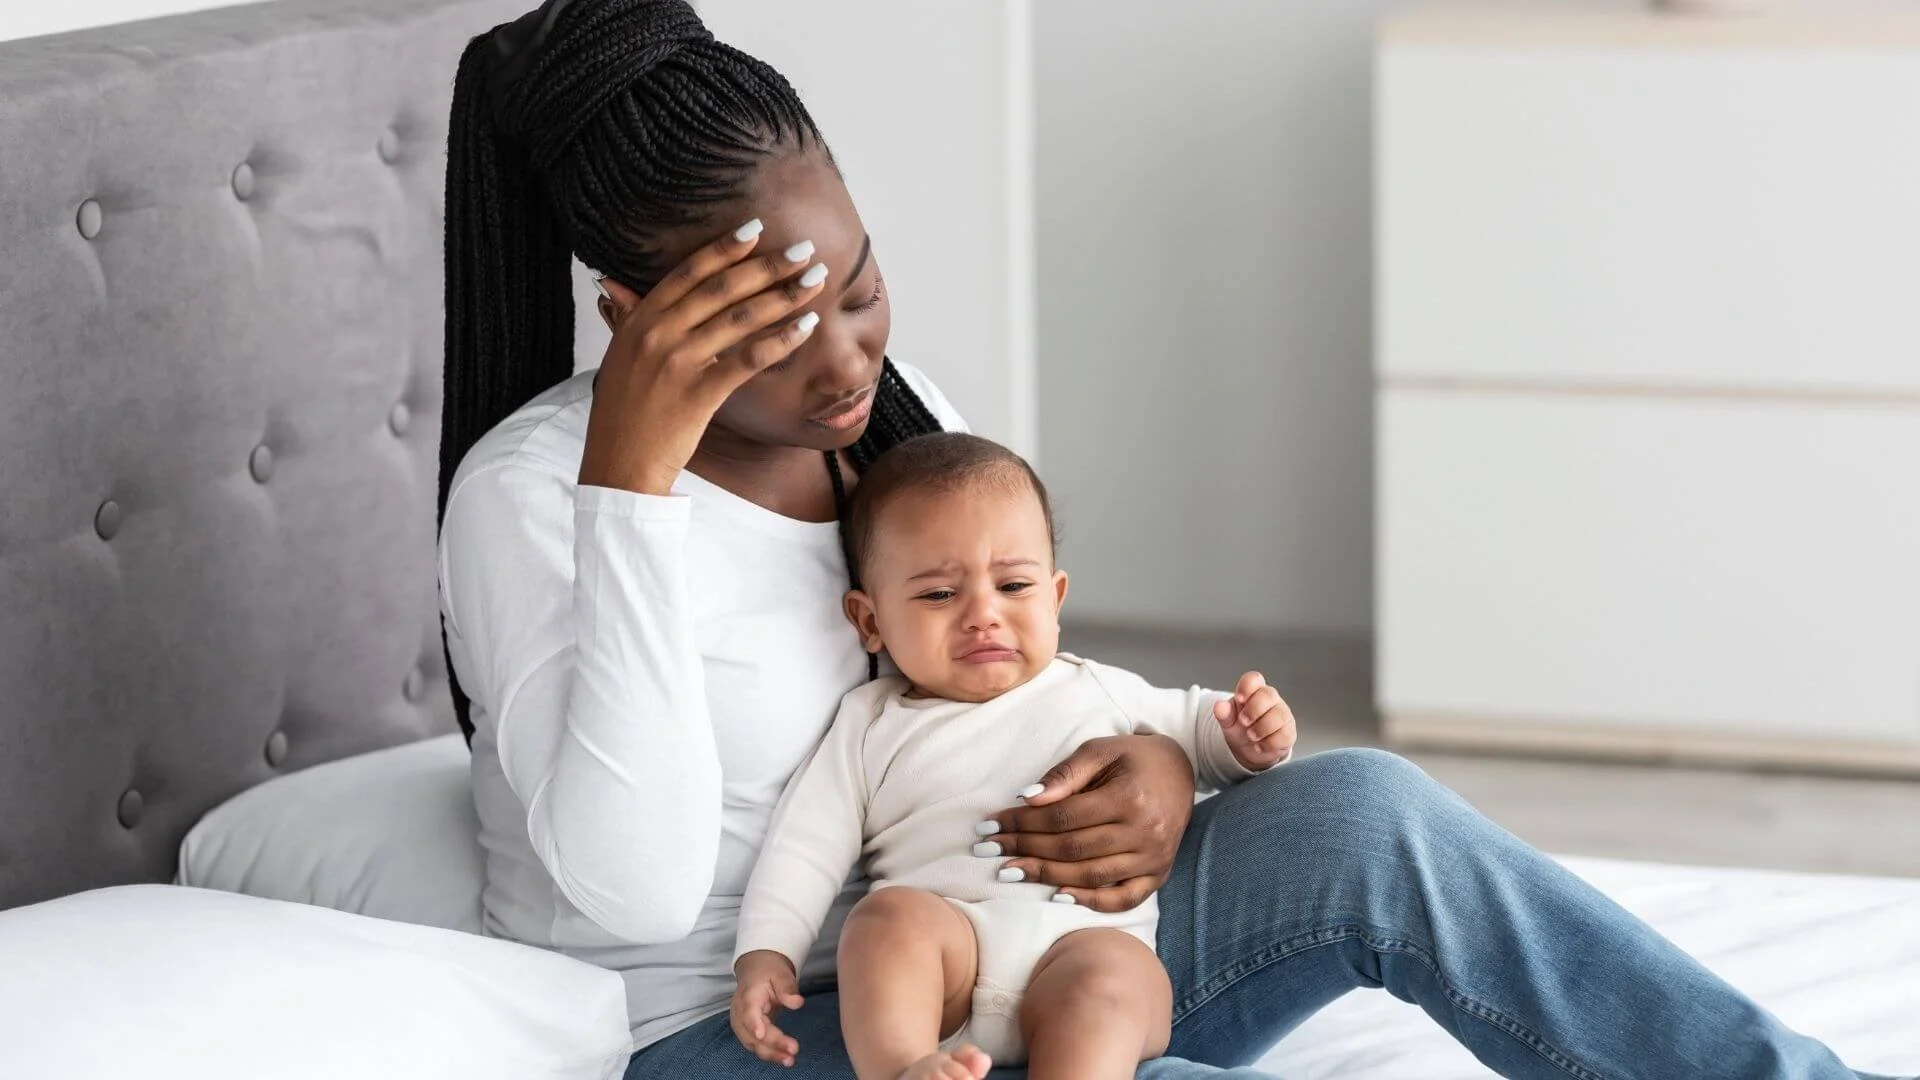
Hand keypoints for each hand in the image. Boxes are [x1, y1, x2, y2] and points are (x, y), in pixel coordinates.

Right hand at [578, 220, 829, 494]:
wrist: (618, 466)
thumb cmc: (624, 414)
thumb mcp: (619, 356)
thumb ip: (625, 317)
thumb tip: (613, 283)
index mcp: (638, 320)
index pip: (688, 273)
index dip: (724, 249)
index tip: (757, 229)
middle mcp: (657, 334)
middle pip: (721, 288)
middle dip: (767, 265)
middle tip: (804, 249)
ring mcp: (678, 362)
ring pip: (740, 318)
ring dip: (784, 295)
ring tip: (815, 280)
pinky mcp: (699, 393)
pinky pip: (747, 359)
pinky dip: (780, 340)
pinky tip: (806, 326)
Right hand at [730, 950, 804, 1066]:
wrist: (756, 971)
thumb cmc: (768, 972)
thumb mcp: (780, 973)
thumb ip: (788, 987)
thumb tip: (797, 1002)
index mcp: (748, 996)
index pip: (749, 1012)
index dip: (753, 1024)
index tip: (761, 1034)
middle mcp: (741, 1013)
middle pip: (752, 1033)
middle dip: (771, 1044)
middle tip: (793, 1049)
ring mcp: (742, 1024)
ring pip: (753, 1043)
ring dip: (771, 1054)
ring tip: (790, 1060)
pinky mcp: (748, 1031)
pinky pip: (756, 1045)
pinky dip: (770, 1053)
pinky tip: (784, 1058)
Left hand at [980, 733, 1193, 911]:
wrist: (1180, 769)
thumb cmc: (1133, 757)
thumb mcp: (1100, 750)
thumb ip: (1065, 774)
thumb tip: (1028, 799)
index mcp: (1129, 797)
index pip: (1063, 817)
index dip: (1023, 822)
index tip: (990, 824)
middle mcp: (1145, 832)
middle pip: (1072, 849)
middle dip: (1025, 848)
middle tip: (989, 849)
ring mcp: (1154, 857)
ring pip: (1091, 876)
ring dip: (1046, 876)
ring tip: (1010, 871)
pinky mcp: (1159, 874)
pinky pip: (1124, 898)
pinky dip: (1091, 902)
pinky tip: (1058, 896)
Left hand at [1213, 671, 1295, 770]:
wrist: (1251, 749)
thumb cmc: (1241, 728)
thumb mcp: (1228, 721)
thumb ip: (1224, 713)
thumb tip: (1219, 706)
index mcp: (1254, 692)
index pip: (1254, 679)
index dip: (1247, 686)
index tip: (1239, 699)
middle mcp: (1271, 700)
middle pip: (1268, 694)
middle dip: (1254, 709)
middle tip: (1243, 722)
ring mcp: (1282, 715)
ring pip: (1279, 715)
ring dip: (1262, 727)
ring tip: (1250, 736)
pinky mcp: (1288, 732)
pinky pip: (1285, 734)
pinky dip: (1269, 743)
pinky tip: (1259, 746)